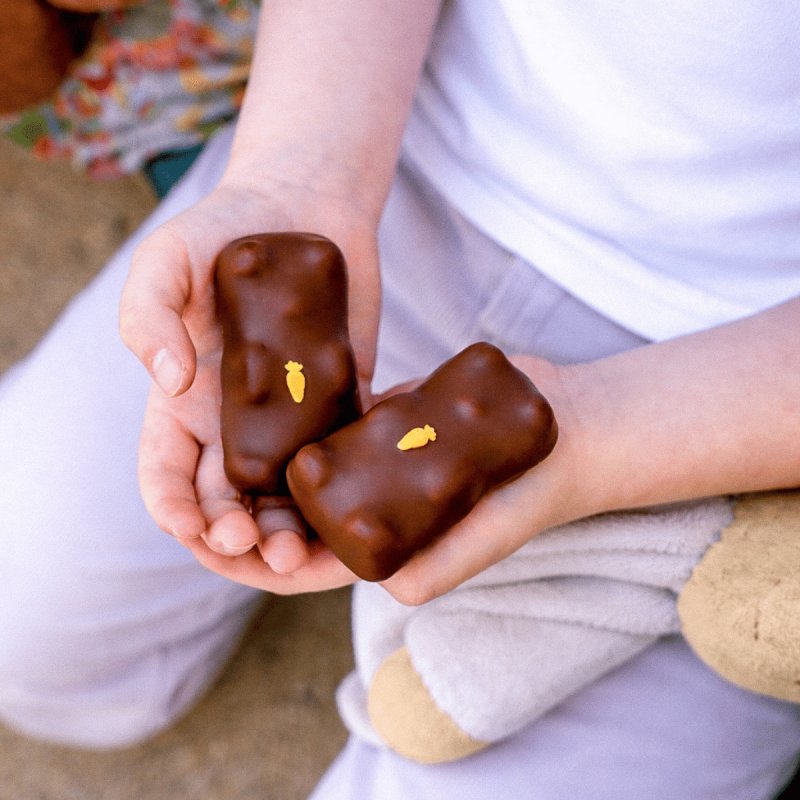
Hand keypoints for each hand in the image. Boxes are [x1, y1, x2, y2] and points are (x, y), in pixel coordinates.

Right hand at [121, 176, 380, 585]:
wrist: (305, 205)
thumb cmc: (224, 229)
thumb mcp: (166, 260)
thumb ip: (147, 316)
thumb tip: (168, 382)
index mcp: (185, 401)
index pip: (166, 471)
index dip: (172, 506)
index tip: (192, 527)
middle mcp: (235, 419)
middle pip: (227, 496)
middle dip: (235, 532)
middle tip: (257, 546)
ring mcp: (291, 416)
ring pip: (283, 493)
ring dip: (288, 529)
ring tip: (304, 551)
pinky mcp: (341, 402)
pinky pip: (341, 454)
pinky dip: (344, 488)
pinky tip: (355, 508)